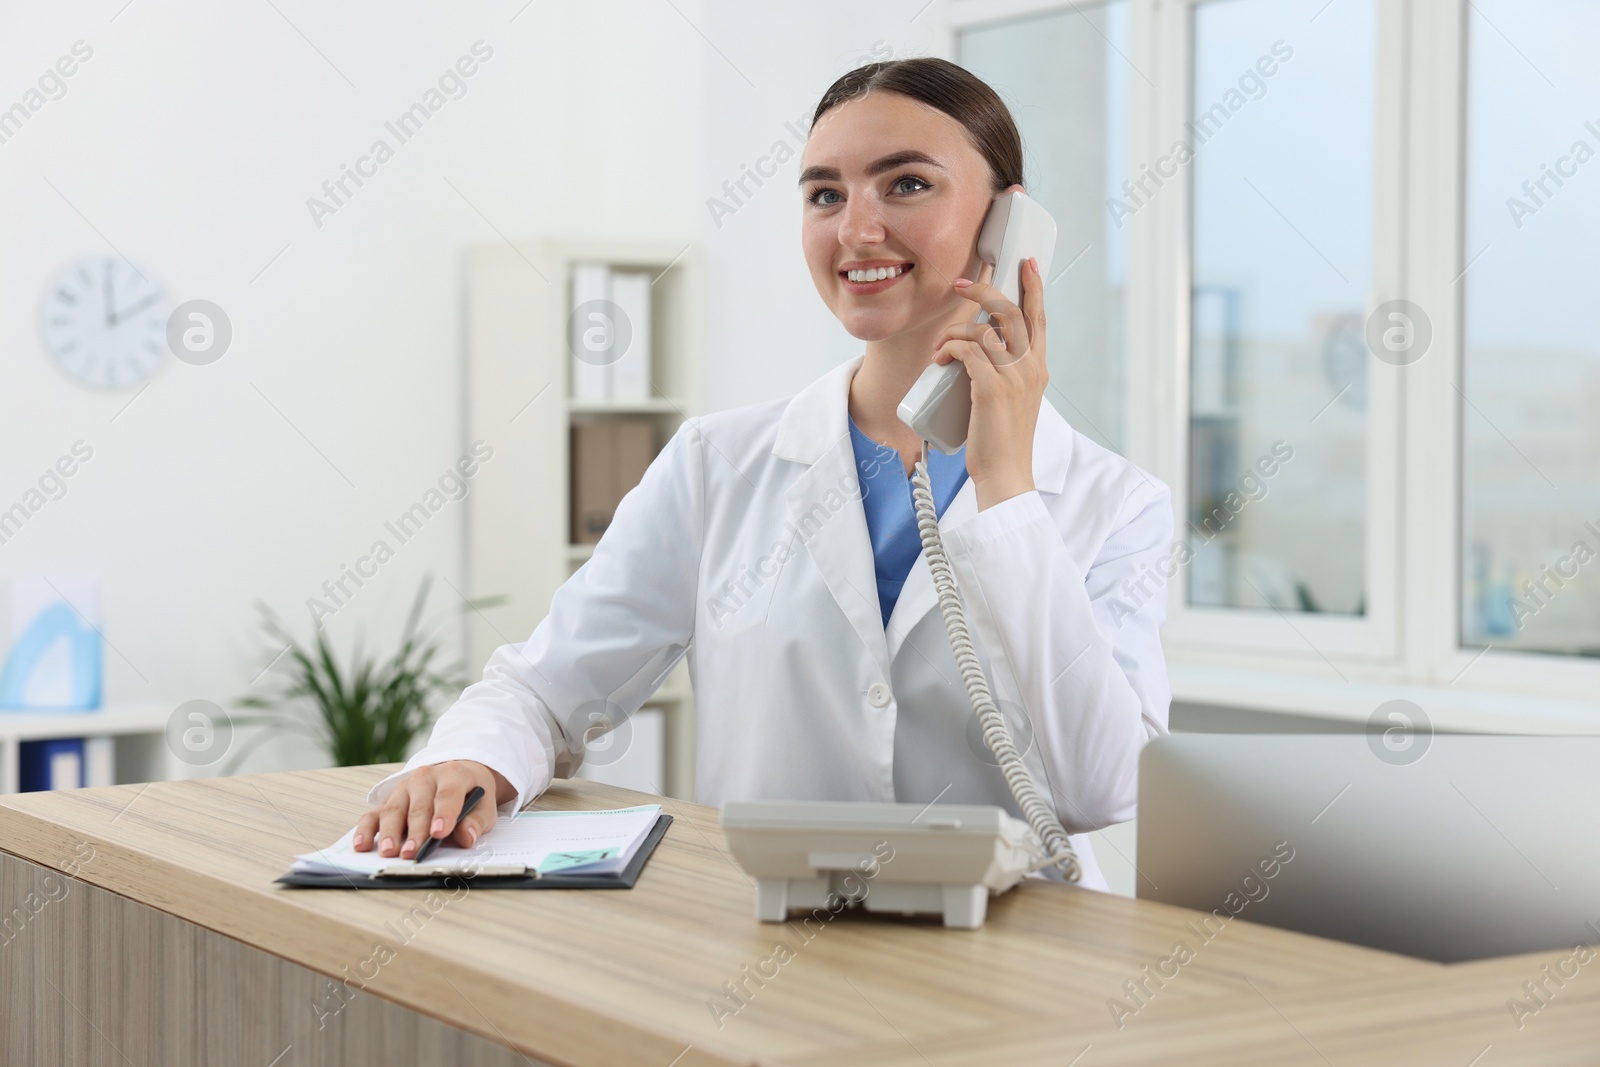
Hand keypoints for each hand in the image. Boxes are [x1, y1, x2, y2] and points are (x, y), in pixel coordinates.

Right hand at [352, 760, 509, 858]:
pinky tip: (362, 845)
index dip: (444, 813)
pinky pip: (373, 814)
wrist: (456, 776)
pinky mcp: (388, 800)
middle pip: (419, 806)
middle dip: (415, 831)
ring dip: (390, 833)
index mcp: (452, 775)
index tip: (439, 832)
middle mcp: (424, 778)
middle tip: (412, 853)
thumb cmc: (470, 794)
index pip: (448, 794)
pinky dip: (365, 830)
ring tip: (390, 852)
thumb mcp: (484, 805)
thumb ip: (477, 821)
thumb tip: (467, 837)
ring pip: (393, 810)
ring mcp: (403, 789)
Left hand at [933, 255, 1048, 509]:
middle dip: (983, 292)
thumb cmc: (1002, 441)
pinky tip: (941, 358)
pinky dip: (950, 348)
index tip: (1028, 263)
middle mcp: (1031, 369)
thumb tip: (979, 356)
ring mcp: (1013, 378)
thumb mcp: (1013, 401)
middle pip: (1011, 313)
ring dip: (955, 332)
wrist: (1005, 475)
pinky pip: (968, 352)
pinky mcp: (992, 389)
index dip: (1034, 288)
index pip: (1039, 319)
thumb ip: (1004, 375)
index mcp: (1038, 369)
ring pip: (984, 331)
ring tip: (940, 349)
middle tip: (960, 285)